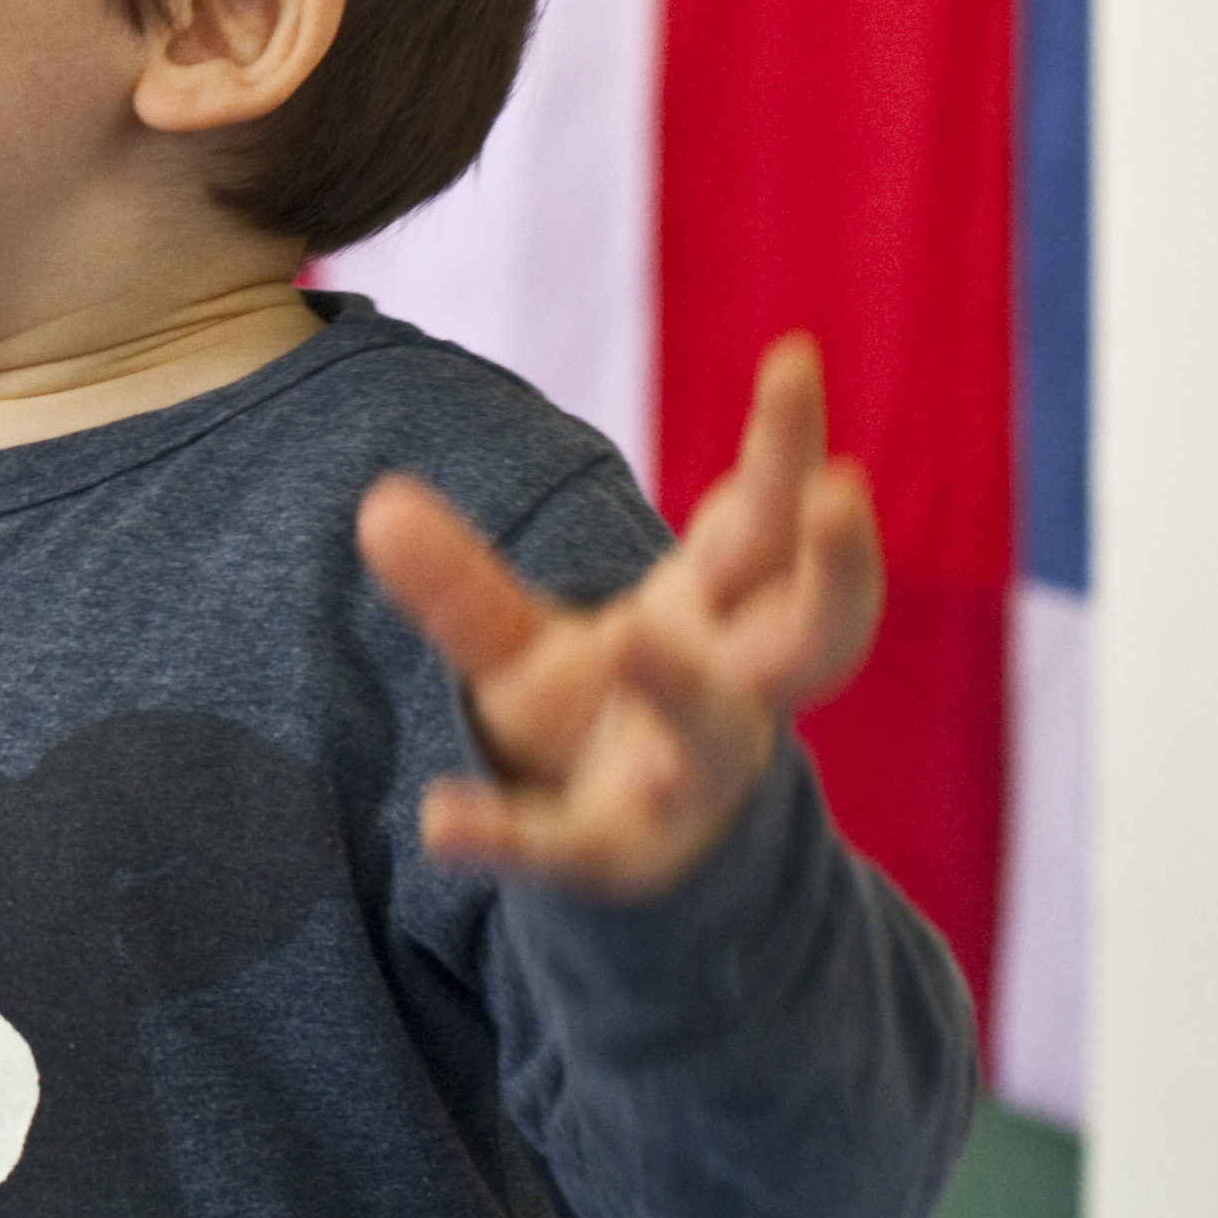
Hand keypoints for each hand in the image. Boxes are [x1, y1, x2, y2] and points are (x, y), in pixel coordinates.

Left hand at [360, 334, 884, 900]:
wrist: (618, 861)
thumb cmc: (596, 729)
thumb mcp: (525, 648)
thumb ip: (460, 582)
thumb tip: (377, 502)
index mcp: (719, 627)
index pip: (769, 527)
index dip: (787, 447)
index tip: (791, 356)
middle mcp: (733, 700)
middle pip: (818, 634)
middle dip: (837, 570)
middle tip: (841, 491)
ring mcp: (687, 782)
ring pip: (717, 735)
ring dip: (685, 690)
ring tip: (633, 644)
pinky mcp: (619, 857)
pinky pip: (564, 846)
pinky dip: (503, 834)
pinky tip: (438, 820)